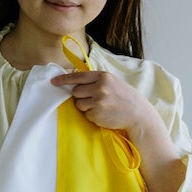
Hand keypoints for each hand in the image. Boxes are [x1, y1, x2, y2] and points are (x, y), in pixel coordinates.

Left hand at [50, 70, 186, 191]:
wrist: (137, 113)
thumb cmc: (123, 97)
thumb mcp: (112, 82)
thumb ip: (95, 80)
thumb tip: (74, 82)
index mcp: (103, 76)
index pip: (78, 77)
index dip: (64, 79)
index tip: (53, 82)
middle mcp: (100, 87)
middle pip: (76, 92)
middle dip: (80, 96)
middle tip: (94, 99)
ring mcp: (98, 101)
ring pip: (79, 104)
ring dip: (85, 106)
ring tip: (101, 106)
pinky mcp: (97, 113)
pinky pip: (86, 114)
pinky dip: (92, 115)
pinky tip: (104, 114)